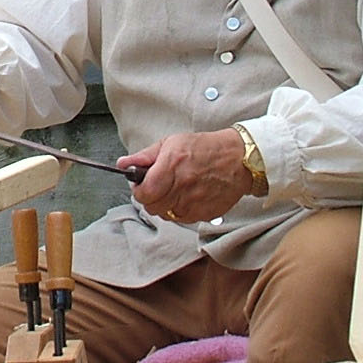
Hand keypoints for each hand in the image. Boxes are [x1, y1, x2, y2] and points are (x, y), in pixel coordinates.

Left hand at [124, 129, 255, 224]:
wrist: (239, 159)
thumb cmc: (206, 149)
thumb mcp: (171, 143)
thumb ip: (144, 156)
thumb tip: (123, 164)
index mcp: (171, 166)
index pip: (143, 193)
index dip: (139, 190)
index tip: (142, 184)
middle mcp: (182, 186)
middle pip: (151, 207)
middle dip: (151, 198)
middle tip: (158, 186)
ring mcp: (194, 203)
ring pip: (166, 215)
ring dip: (166, 205)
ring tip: (176, 189)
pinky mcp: (204, 214)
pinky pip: (182, 219)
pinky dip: (181, 210)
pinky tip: (189, 195)